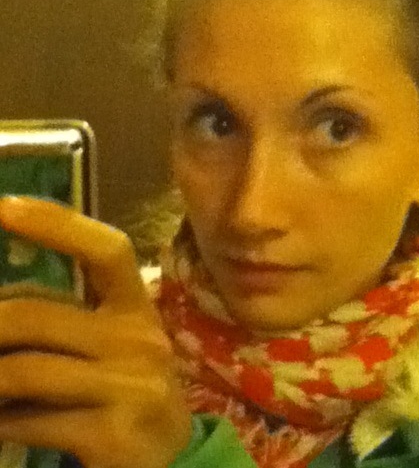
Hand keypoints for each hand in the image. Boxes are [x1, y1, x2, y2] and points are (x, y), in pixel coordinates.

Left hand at [0, 196, 190, 467]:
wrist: (171, 453)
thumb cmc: (129, 386)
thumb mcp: (109, 344)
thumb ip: (64, 320)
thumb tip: (2, 306)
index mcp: (137, 307)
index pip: (107, 251)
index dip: (57, 225)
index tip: (3, 206)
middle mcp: (139, 337)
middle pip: (35, 315)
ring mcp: (130, 385)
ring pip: (21, 369)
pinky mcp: (114, 433)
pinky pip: (27, 421)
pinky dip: (1, 421)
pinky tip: (5, 423)